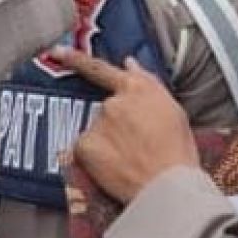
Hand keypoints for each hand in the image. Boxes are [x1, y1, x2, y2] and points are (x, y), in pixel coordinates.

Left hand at [53, 47, 198, 203]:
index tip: (58, 53)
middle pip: (105, 110)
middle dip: (115, 126)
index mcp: (138, 89)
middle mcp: (113, 102)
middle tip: (134, 148)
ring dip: (108, 143)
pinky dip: (96, 160)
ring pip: (97, 132)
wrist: (168, 185)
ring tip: (129, 162)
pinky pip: (86, 151)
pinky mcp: (85, 145)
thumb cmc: (178, 152)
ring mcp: (97, 123)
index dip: (77, 59)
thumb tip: (130, 64)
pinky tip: (115, 169)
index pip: (101, 70)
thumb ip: (148, 83)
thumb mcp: (174, 110)